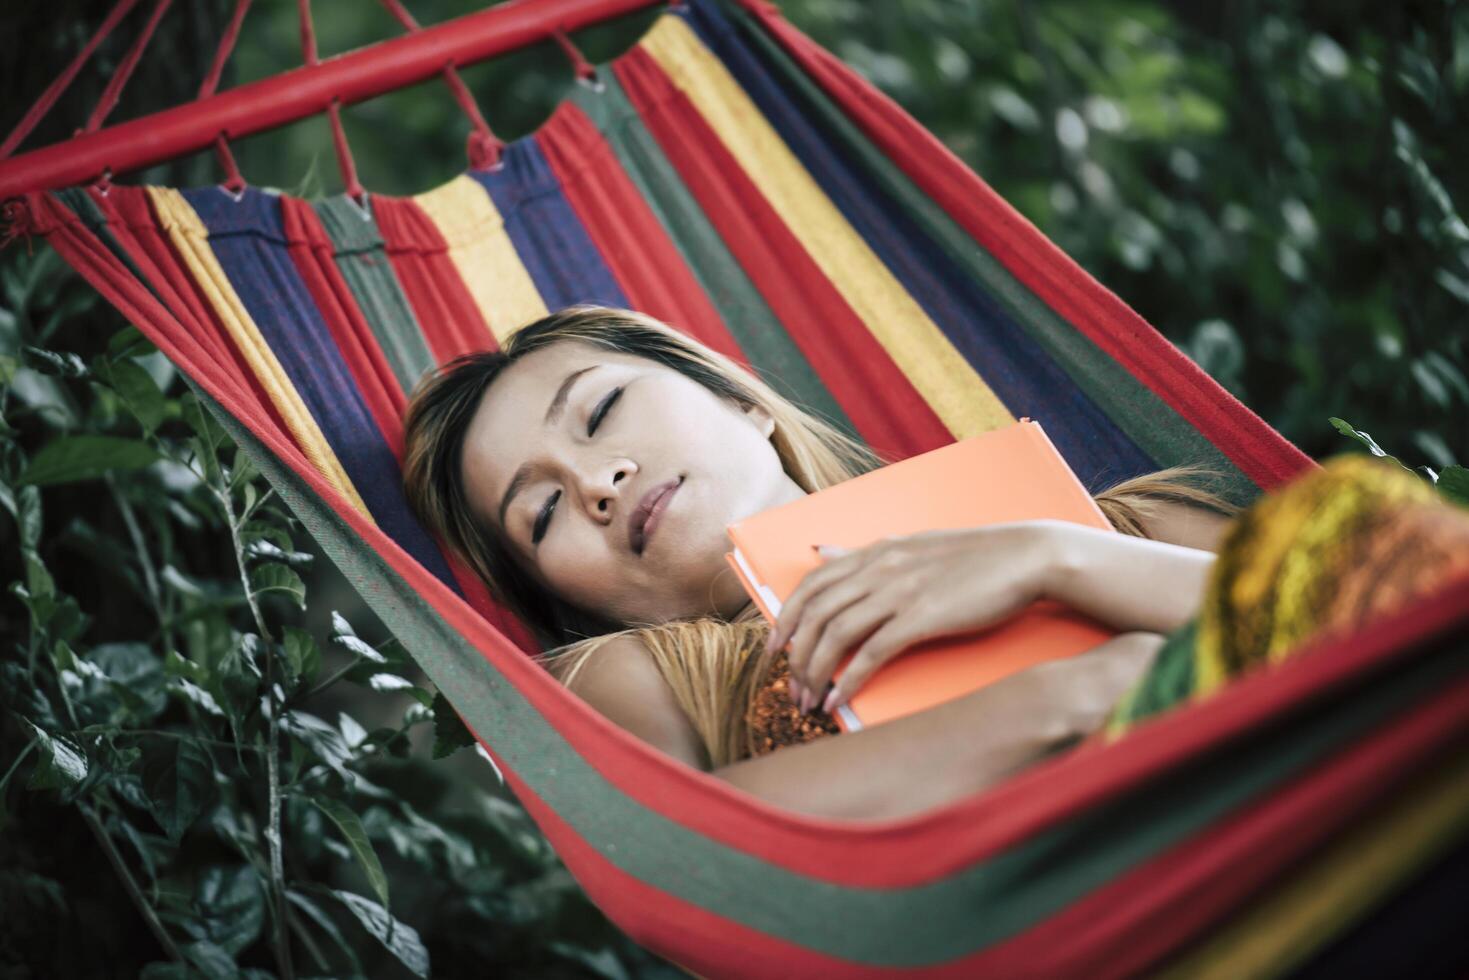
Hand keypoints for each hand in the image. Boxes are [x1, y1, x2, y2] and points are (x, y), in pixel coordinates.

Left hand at [768, 523, 1057, 714]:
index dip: (785, 618)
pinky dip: (848, 680)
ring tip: (809, 702)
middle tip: (788, 687)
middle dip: (794, 655)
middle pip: (816, 613)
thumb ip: (864, 555)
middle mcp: (879, 568)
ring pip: (835, 635)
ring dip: (815, 673)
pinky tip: (838, 702)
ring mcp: (899, 592)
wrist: (1026, 557)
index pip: (811, 584)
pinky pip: (871, 654)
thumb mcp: (911, 546)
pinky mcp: (922, 617)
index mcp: (875, 552)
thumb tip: (820, 552)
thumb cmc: (974, 558)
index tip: (773, 648)